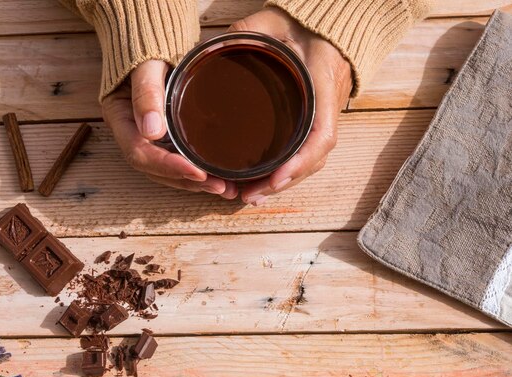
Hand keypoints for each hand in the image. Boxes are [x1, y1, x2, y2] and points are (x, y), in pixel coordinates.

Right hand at [102, 60, 238, 198]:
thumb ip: (147, 92)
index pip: (140, 153)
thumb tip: (152, 131)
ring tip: (226, 190)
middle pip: (155, 169)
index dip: (168, 166)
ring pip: (167, 171)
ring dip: (194, 183)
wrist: (152, 37)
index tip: (196, 172)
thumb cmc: (148, 47)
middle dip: (186, 181)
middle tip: (219, 187)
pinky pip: (178, 161)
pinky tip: (220, 178)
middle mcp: (133, 133)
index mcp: (121, 118)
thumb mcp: (146, 64)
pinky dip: (197, 173)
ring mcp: (148, 137)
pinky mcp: (165, 136)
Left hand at [229, 7, 352, 204]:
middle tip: (249, 196)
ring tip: (252, 196)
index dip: (300, 162)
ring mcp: (324, 116)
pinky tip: (266, 183)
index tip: (276, 178)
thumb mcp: (271, 21)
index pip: (321, 134)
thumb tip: (206, 52)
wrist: (328, 23)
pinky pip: (306, 153)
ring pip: (311, 161)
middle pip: (314, 158)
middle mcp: (327, 107)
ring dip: (284, 183)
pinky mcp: (315, 120)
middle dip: (284, 182)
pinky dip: (288, 172)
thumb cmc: (301, 22)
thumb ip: (242, 33)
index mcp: (321, 85)